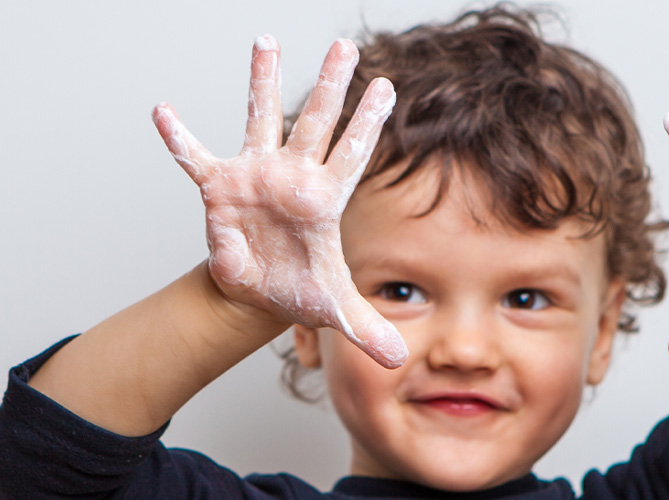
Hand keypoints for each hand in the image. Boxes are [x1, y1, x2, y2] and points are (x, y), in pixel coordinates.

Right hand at [151, 36, 406, 367]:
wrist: (261, 291)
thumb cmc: (301, 289)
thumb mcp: (334, 310)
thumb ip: (367, 329)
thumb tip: (397, 359)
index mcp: (325, 199)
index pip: (352, 154)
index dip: (367, 122)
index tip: (385, 86)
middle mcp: (293, 176)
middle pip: (314, 123)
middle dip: (329, 84)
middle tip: (344, 45)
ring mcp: (256, 176)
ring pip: (260, 118)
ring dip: (261, 81)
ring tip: (265, 41)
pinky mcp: (219, 189)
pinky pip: (195, 158)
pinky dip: (179, 139)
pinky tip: (162, 113)